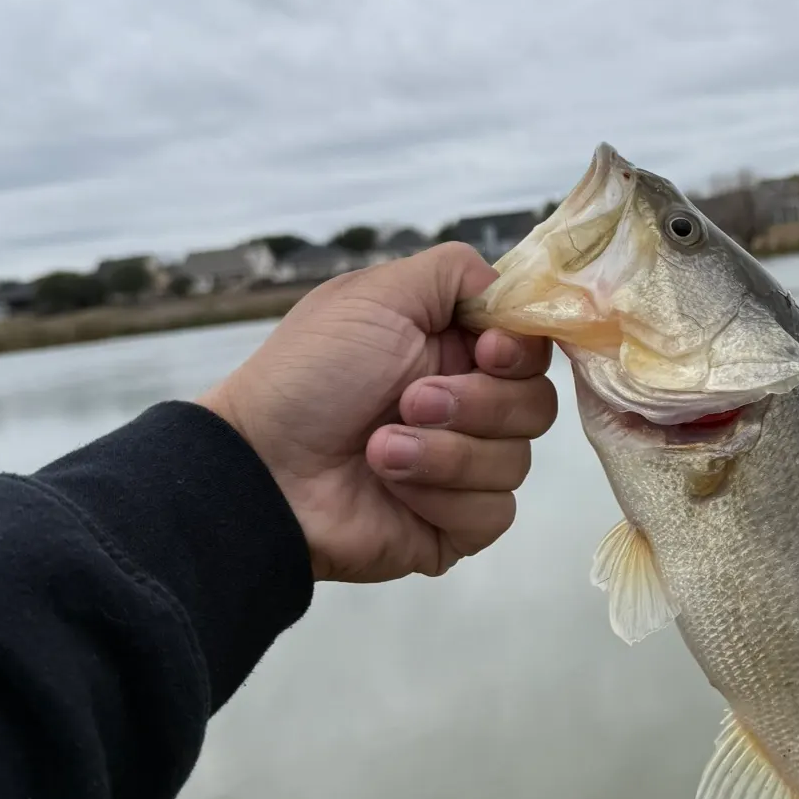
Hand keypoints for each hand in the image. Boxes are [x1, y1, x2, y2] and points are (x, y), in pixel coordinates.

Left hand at [199, 243, 556, 581]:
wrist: (261, 469)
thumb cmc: (309, 375)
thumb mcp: (377, 295)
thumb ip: (455, 272)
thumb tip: (510, 289)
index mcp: (456, 350)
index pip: (534, 349)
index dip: (521, 352)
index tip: (487, 352)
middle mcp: (469, 407)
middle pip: (537, 405)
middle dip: (475, 404)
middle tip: (409, 401)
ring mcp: (465, 469)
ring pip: (517, 461)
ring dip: (444, 452)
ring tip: (380, 449)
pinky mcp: (456, 525)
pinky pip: (494, 512)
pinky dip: (442, 497)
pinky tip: (392, 487)